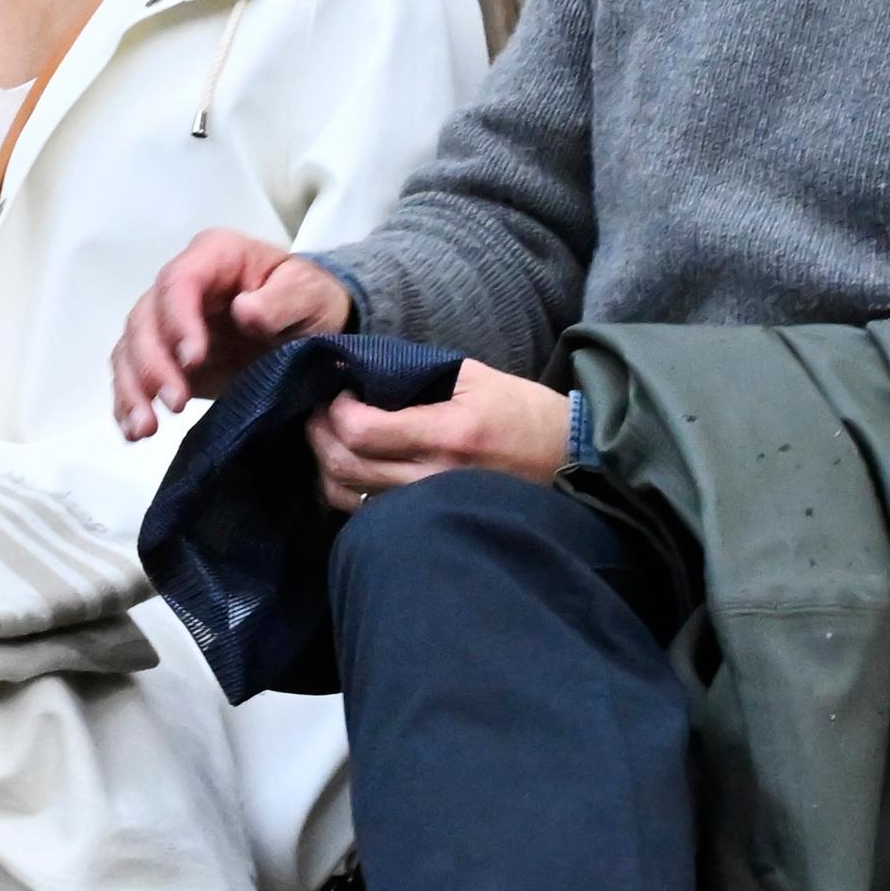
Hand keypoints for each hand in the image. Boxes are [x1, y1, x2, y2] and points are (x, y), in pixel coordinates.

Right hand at [112, 230, 350, 436]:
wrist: (310, 326)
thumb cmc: (310, 301)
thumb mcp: (309, 295)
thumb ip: (280, 302)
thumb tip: (243, 311)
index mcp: (215, 256)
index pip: (178, 281)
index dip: (178, 320)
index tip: (193, 360)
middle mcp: (181, 284)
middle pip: (145, 318)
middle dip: (152, 363)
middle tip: (177, 403)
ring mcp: (168, 321)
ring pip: (131, 348)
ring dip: (133, 388)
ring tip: (145, 428)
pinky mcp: (164, 355)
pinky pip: (134, 373)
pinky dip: (129, 402)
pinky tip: (135, 430)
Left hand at [308, 361, 575, 511]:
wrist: (571, 463)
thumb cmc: (524, 414)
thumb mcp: (477, 378)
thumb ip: (417, 373)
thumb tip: (358, 368)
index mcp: (449, 434)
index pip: (362, 431)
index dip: (335, 411)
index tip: (337, 393)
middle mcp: (434, 477)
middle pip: (345, 467)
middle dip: (319, 434)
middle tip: (318, 411)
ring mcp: (431, 507)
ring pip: (348, 497)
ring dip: (326, 464)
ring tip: (328, 437)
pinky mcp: (430, 522)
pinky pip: (367, 515)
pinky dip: (347, 491)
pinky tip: (350, 467)